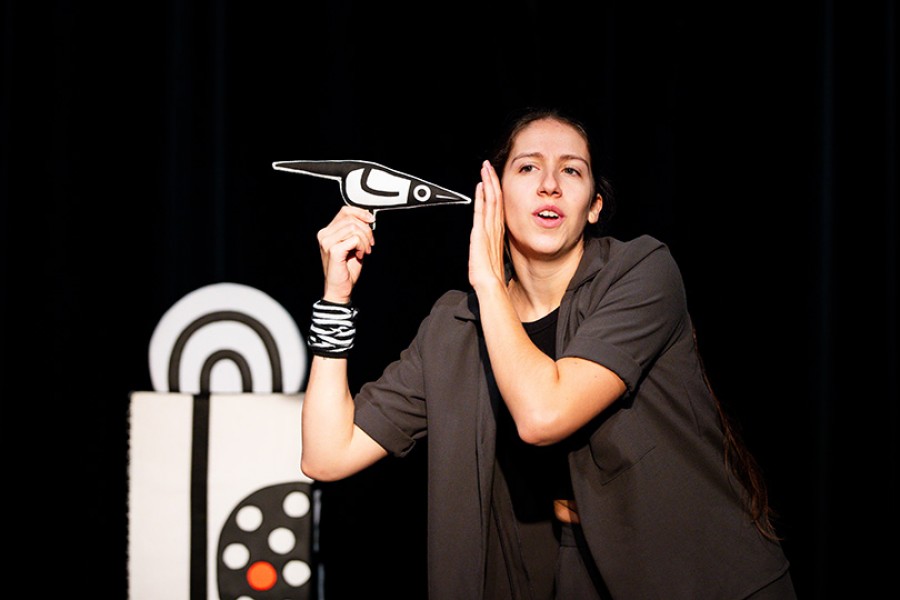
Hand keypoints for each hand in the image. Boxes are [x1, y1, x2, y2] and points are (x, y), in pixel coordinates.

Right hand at [316, 206, 375, 302]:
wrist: (339, 289)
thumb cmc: (346, 269)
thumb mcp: (353, 245)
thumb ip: (356, 231)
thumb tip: (367, 217)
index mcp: (328, 232)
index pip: (345, 211)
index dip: (360, 213)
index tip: (371, 220)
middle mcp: (324, 235)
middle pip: (351, 219)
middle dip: (366, 230)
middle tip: (370, 244)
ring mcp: (327, 242)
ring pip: (354, 228)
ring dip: (365, 240)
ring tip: (364, 251)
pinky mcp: (333, 250)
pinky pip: (354, 239)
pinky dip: (361, 246)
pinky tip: (360, 255)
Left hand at [468, 160, 506, 291]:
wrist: (491, 289)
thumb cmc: (492, 280)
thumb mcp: (493, 264)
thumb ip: (494, 255)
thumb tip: (496, 257)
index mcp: (498, 236)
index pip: (498, 210)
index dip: (497, 194)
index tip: (494, 181)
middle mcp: (495, 231)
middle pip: (496, 201)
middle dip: (493, 182)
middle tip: (490, 167)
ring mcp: (489, 231)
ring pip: (491, 202)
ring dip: (488, 184)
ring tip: (486, 170)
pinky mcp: (481, 234)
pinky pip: (483, 211)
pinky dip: (483, 197)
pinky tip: (481, 186)